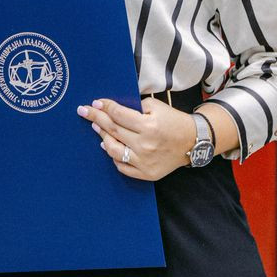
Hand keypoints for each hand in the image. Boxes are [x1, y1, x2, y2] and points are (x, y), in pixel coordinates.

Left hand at [77, 97, 194, 180]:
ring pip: (113, 150)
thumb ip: (133, 108)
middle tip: (85, 112)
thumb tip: (111, 109)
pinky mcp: (146, 174)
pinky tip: (108, 146)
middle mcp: (145, 145)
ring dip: (102, 137)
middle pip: (113, 130)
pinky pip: (122, 167)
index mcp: (148, 126)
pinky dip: (113, 156)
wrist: (192, 142)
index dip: (105, 107)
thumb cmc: (173, 121)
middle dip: (96, 119)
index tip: (95, 103)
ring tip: (97, 128)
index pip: (118, 115)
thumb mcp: (156, 107)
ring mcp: (145, 162)